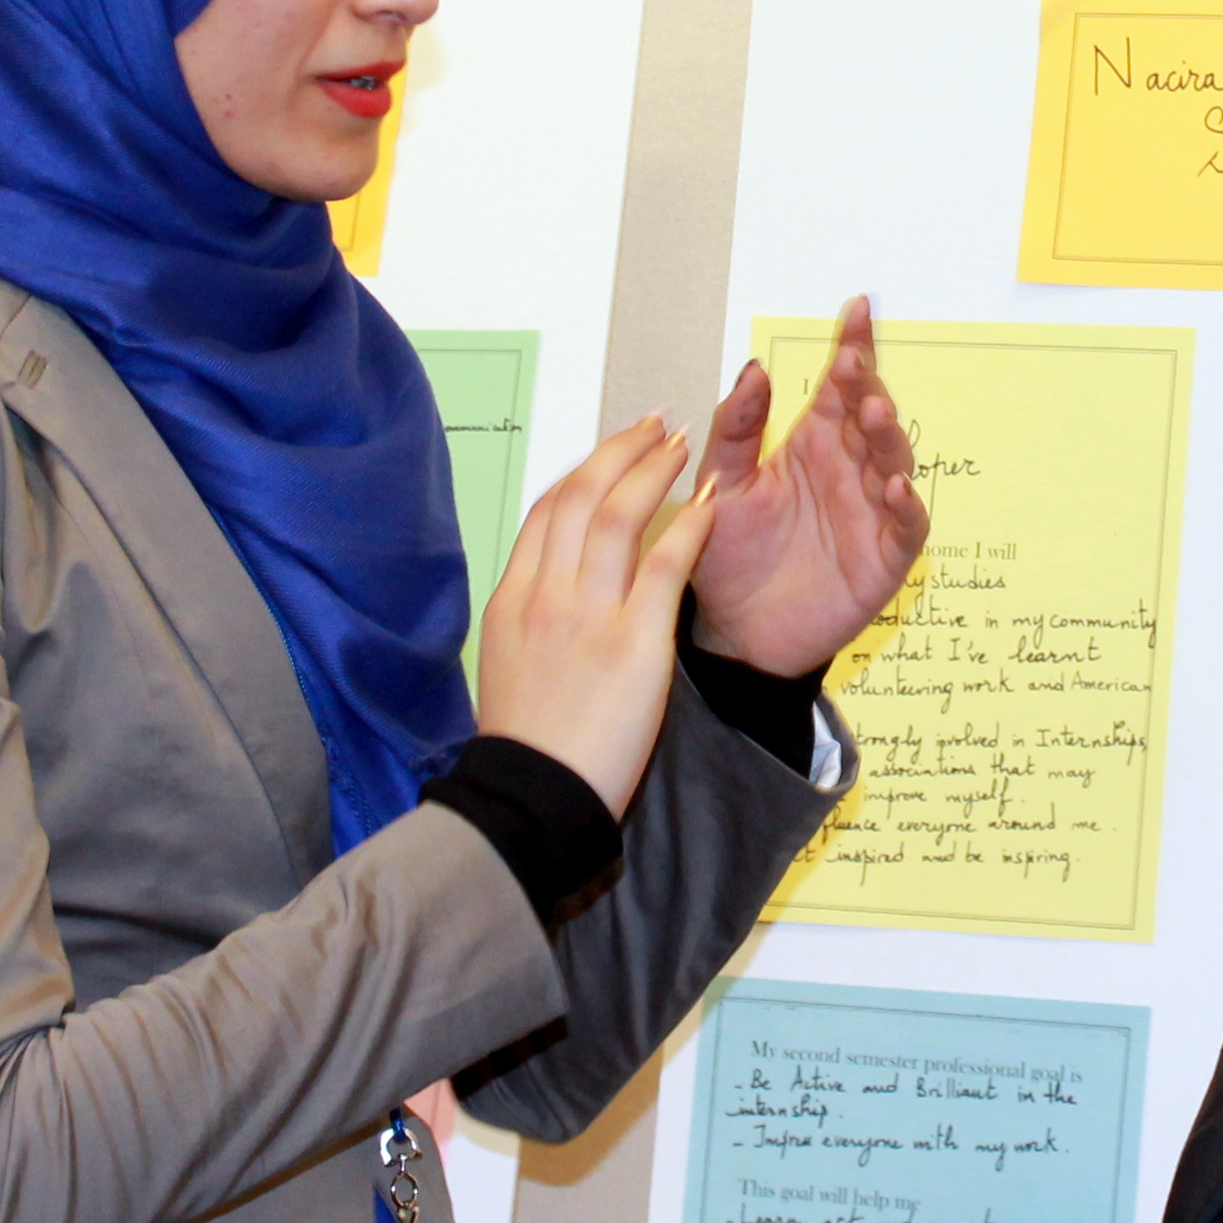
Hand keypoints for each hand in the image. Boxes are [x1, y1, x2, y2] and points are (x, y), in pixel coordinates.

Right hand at [474, 414, 717, 815]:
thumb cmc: (530, 745)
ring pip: (617, 515)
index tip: (610, 453)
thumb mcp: (510, 664)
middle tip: (652, 426)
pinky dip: (690, 524)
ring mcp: (587, 615)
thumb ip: (534, 618)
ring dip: (652, 470)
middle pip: (578, 498)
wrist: (533, 797)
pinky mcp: (632, 642)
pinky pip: (666, 564)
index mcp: (513, 599)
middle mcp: (546, 594)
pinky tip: (712, 501)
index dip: (582, 472)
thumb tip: (556, 588)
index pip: (545, 513)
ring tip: (680, 444)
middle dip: (618, 453)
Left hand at [688, 294, 929, 674]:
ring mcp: (870, 512)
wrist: (736, 633)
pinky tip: (893, 487)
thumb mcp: (720, 485)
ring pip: (892, 462)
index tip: (856, 308)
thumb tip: (753, 369)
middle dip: (868, 388)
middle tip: (854, 367)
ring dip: (888, 437)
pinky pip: (905, 526)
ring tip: (874, 414)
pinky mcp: (883, 557)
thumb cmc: (729, 556)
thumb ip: (735, 430)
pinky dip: (905, 505)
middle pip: (870, 417)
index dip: (852, 347)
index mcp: (811, 445)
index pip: (838, 387)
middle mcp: (847, 471)